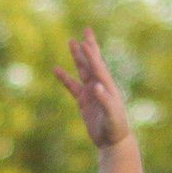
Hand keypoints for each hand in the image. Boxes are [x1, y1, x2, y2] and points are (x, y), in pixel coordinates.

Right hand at [53, 31, 132, 149]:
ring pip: (82, 70)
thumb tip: (96, 86)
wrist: (114, 142)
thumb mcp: (111, 115)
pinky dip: (64, 78)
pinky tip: (56, 69)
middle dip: (89, 47)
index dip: (91, 55)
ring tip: (71, 41)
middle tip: (87, 30)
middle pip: (93, 62)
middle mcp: (100, 86)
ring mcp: (92, 93)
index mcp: (108, 87)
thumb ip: (105, 100)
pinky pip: (72, 86)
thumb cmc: (116, 129)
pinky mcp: (84, 101)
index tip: (85, 42)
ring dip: (77, 57)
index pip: (98, 68)